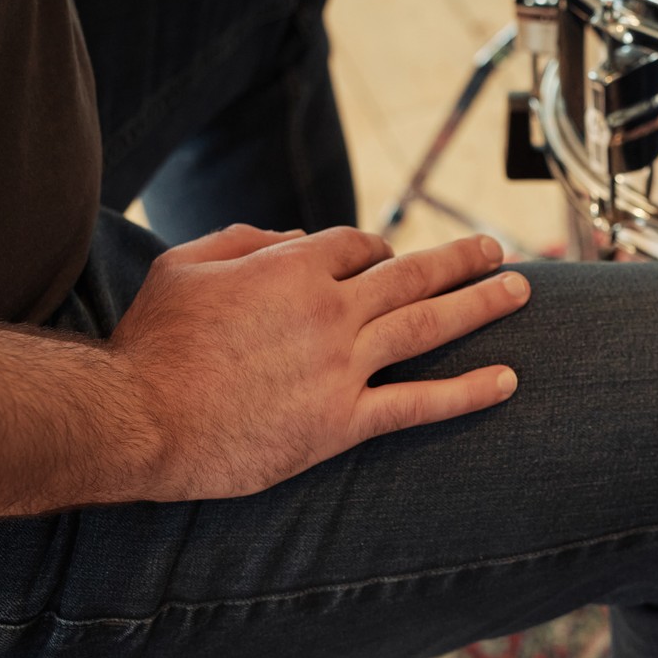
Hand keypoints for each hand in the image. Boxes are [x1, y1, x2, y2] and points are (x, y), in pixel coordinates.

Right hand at [110, 226, 527, 500]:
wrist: (138, 419)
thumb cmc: (152, 343)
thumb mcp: (185, 266)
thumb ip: (243, 241)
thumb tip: (291, 236)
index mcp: (292, 267)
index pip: (360, 246)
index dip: (377, 249)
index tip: (385, 260)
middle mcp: (330, 310)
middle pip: (413, 275)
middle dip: (462, 259)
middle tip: (496, 251)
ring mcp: (342, 366)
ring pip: (429, 325)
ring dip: (482, 304)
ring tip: (520, 290)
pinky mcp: (343, 422)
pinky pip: (419, 403)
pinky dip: (468, 392)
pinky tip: (507, 380)